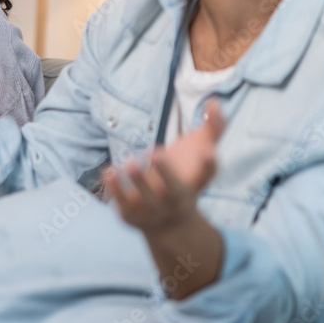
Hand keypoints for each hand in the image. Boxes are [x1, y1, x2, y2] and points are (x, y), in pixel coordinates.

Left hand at [104, 99, 224, 237]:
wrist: (170, 223)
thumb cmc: (187, 176)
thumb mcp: (201, 152)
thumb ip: (212, 128)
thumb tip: (214, 100)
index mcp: (195, 184)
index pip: (206, 176)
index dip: (208, 165)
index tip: (209, 153)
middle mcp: (176, 201)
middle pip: (174, 191)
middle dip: (165, 173)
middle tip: (155, 152)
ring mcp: (155, 212)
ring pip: (147, 201)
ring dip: (138, 183)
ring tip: (130, 162)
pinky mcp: (134, 217)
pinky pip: (123, 206)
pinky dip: (116, 190)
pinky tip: (109, 171)